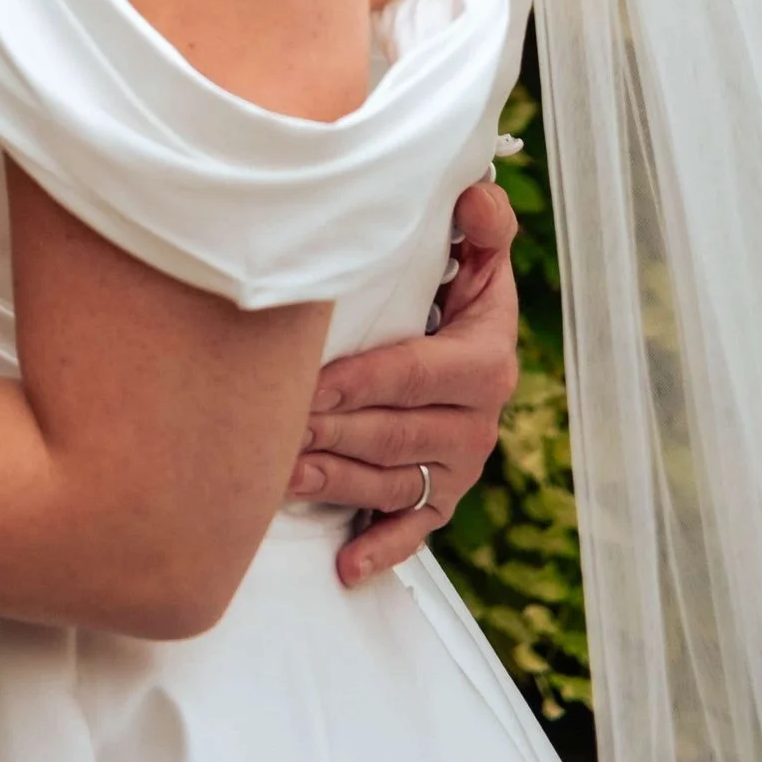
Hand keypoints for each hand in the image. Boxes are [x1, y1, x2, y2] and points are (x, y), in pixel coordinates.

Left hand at [288, 179, 520, 586]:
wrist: (470, 342)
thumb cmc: (455, 288)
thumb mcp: (477, 254)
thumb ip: (480, 223)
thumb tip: (472, 194)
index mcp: (484, 359)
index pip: (418, 374)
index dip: (364, 380)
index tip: (310, 383)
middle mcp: (477, 421)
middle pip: (396, 433)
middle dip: (334, 432)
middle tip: (276, 430)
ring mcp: (459, 466)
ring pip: (391, 481)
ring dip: (337, 484)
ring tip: (283, 478)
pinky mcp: (442, 497)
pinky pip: (412, 532)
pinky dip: (380, 551)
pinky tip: (345, 566)